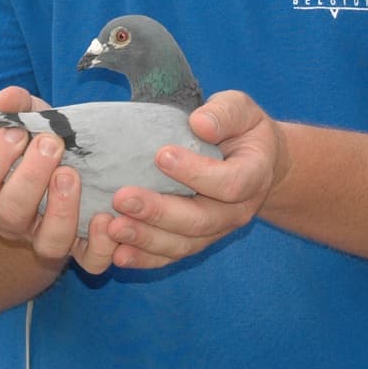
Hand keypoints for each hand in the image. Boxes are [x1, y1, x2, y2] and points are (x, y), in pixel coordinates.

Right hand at [0, 86, 120, 274]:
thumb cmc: (31, 149)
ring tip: (71, 174)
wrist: (50, 180)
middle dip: (31, 176)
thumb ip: (14, 108)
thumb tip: (10, 97)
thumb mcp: (22, 124)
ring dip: (61, 210)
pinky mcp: (77, 249)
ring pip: (47, 242)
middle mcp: (10, 221)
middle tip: (51, 144)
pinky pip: (87, 261)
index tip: (16, 132)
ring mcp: (42, 239)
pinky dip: (99, 245)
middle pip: (10, 212)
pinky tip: (106, 217)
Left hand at [104, 89, 288, 268]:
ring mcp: (217, 229)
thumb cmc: (242, 129)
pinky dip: (145, 258)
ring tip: (113, 228)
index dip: (196, 173)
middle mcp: (238, 210)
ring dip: (146, 239)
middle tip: (122, 198)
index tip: (161, 155)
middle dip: (159, 212)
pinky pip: (172, 255)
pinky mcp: (197, 240)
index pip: (230, 183)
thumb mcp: (240, 109)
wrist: (254, 160)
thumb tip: (200, 124)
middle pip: (201, 220)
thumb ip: (224, 113)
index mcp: (253, 175)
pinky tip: (118, 254)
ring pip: (184, 244)